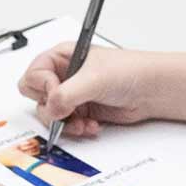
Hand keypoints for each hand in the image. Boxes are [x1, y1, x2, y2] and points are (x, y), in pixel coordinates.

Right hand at [17, 44, 152, 137]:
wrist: (151, 91)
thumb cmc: (129, 71)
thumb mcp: (94, 78)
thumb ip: (66, 94)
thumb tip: (50, 108)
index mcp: (62, 57)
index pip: (34, 75)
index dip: (43, 87)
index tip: (58, 93)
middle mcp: (64, 75)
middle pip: (37, 97)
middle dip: (52, 109)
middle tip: (67, 111)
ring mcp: (72, 94)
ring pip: (50, 114)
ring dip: (65, 123)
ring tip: (82, 123)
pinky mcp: (81, 110)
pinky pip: (66, 124)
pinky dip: (76, 128)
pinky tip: (91, 125)